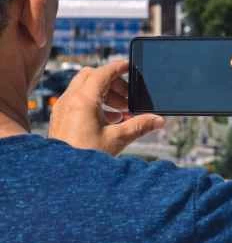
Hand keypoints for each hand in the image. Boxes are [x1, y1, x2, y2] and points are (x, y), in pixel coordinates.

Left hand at [49, 61, 164, 155]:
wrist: (63, 176)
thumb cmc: (86, 157)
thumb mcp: (118, 139)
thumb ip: (140, 125)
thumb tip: (159, 120)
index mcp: (83, 100)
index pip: (103, 73)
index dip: (119, 67)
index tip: (130, 66)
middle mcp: (69, 100)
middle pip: (92, 76)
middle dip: (112, 82)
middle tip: (128, 97)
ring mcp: (62, 108)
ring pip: (84, 87)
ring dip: (104, 92)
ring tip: (121, 111)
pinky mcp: (60, 118)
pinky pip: (78, 100)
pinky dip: (94, 102)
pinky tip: (108, 119)